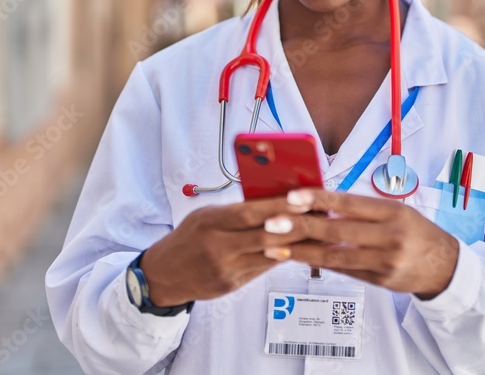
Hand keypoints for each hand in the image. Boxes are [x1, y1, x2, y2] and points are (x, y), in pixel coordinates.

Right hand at [140, 196, 311, 306]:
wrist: (163, 275)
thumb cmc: (190, 238)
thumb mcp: (206, 216)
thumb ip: (236, 211)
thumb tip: (274, 200)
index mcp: (209, 222)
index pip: (248, 213)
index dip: (276, 206)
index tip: (301, 198)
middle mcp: (217, 246)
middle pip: (263, 235)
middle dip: (295, 225)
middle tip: (320, 215)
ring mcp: (225, 269)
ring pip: (268, 255)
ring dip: (296, 243)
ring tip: (317, 232)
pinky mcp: (231, 285)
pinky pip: (262, 269)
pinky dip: (281, 258)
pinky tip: (300, 250)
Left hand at [262, 189, 459, 299]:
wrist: (444, 265)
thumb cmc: (416, 231)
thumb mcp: (397, 211)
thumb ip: (363, 210)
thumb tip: (323, 204)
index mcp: (393, 212)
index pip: (350, 203)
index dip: (319, 199)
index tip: (293, 197)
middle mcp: (389, 236)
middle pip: (338, 230)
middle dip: (302, 226)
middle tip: (273, 223)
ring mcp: (384, 262)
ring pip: (335, 255)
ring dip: (302, 251)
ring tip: (275, 246)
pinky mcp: (379, 281)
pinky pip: (343, 270)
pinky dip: (319, 263)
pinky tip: (298, 258)